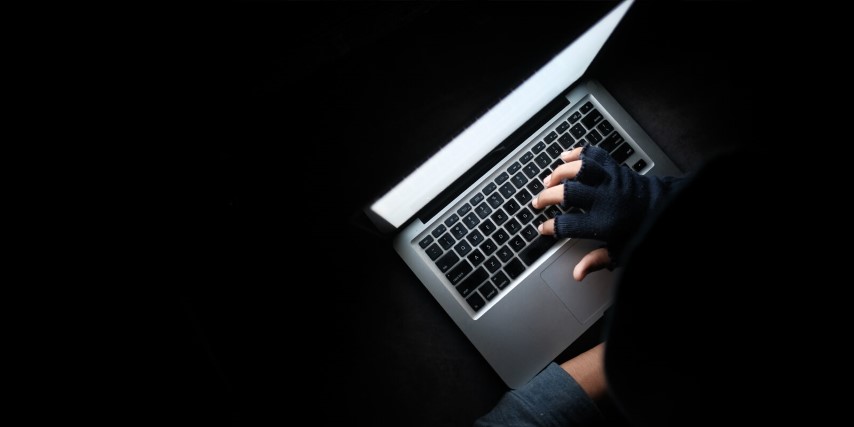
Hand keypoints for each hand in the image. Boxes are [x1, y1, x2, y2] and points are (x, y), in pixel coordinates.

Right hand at [531, 145, 684, 279]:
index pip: (568, 225)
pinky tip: (565, 156)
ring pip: (578, 169)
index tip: (542, 228)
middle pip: (567, 193)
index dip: (550, 227)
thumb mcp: (622, 252)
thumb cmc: (643, 231)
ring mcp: (610, 180)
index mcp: (605, 223)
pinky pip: (594, 154)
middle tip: (538, 202)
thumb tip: (577, 273)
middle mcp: (605, 199)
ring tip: (548, 180)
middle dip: (547, 197)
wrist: (669, 208)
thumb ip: (597, 260)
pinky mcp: (615, 168)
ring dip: (559, 173)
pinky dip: (578, 153)